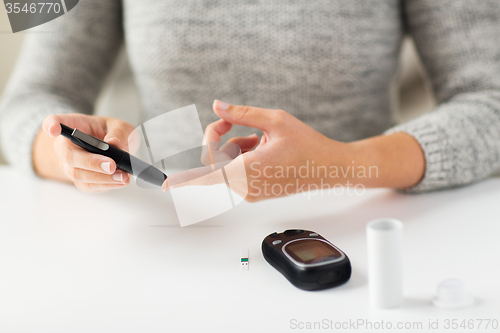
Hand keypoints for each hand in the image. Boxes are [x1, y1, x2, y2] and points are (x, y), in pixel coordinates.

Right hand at [34, 113, 134, 192]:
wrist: (112, 149)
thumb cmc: (111, 133)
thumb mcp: (119, 126)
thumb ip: (118, 132)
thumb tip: (114, 144)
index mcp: (72, 125)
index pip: (53, 122)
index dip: (50, 125)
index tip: (53, 129)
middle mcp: (65, 146)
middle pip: (68, 155)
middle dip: (91, 162)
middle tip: (112, 165)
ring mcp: (69, 165)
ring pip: (78, 174)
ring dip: (102, 177)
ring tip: (122, 176)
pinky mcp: (80, 180)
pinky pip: (88, 186)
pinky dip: (106, 185)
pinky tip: (120, 181)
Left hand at [164, 100, 425, 201]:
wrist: (329, 168)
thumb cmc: (307, 145)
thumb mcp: (275, 120)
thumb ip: (242, 113)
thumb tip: (217, 106)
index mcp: (249, 169)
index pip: (209, 175)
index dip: (186, 179)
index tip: (167, 185)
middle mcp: (247, 186)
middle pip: (215, 161)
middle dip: (218, 137)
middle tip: (230, 120)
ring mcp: (252, 192)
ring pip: (227, 166)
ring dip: (234, 147)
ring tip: (257, 138)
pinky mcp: (257, 193)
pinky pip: (237, 174)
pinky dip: (242, 158)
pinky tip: (260, 148)